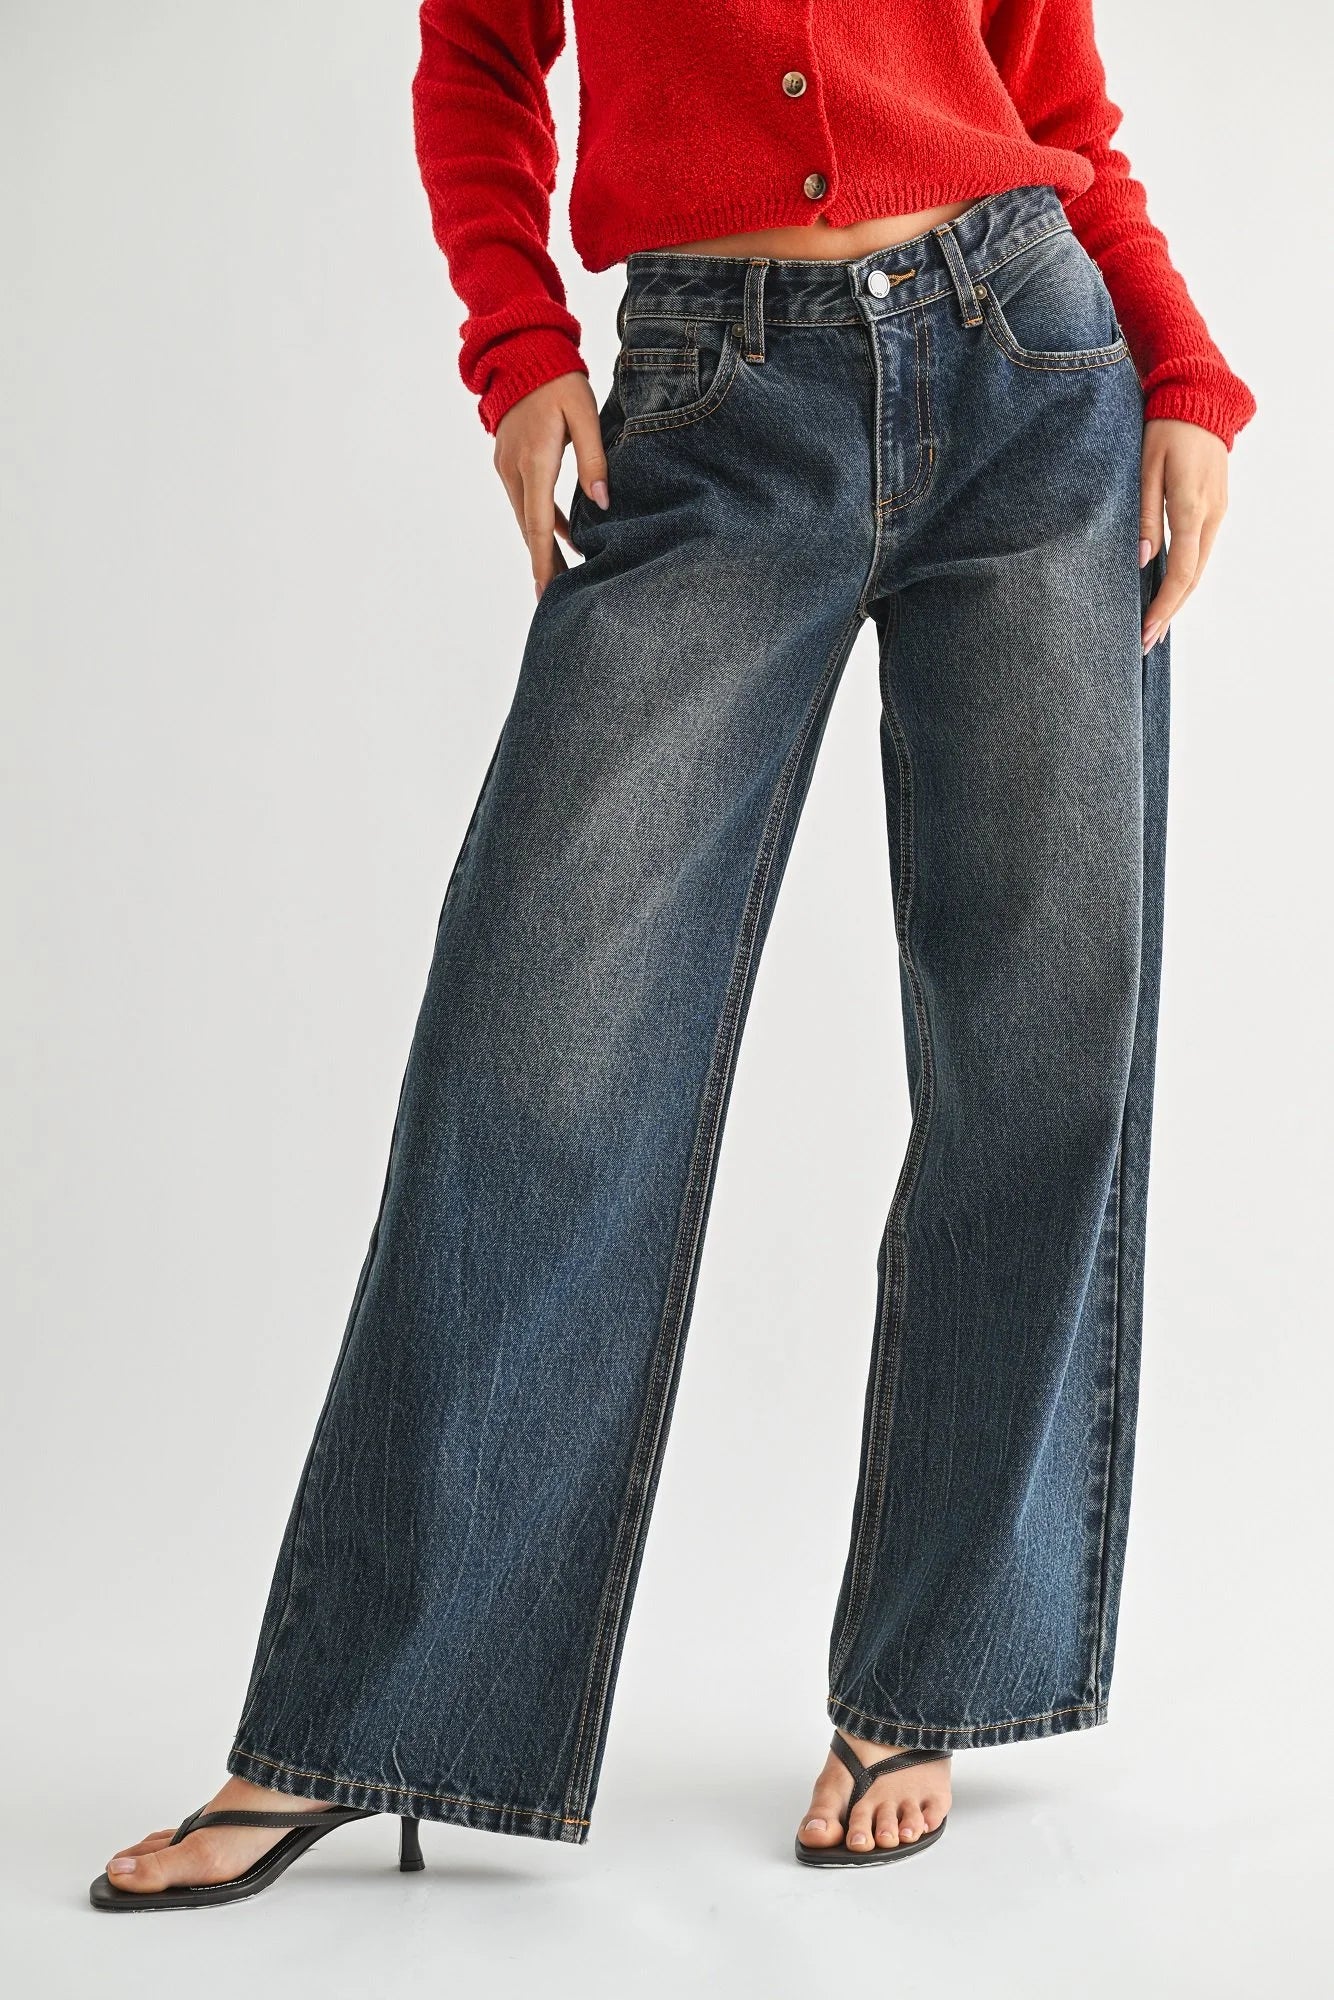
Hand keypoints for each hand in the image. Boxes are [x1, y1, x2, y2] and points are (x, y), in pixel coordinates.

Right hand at [493, 372, 609, 600]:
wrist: (523, 353)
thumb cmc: (560, 381)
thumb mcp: (586, 414)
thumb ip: (594, 460)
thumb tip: (603, 503)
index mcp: (535, 460)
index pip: (539, 523)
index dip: (544, 560)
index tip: (547, 590)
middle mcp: (514, 469)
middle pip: (529, 527)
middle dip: (543, 563)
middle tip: (556, 597)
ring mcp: (507, 466)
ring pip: (526, 515)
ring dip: (544, 544)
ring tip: (563, 574)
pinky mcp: (509, 461)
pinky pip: (526, 500)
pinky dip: (543, 520)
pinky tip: (564, 536)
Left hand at [1138, 417, 1228, 652]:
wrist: (1198, 400)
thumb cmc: (1165, 429)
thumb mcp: (1146, 469)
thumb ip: (1145, 515)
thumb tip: (1143, 560)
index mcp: (1192, 508)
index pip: (1181, 572)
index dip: (1163, 606)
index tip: (1145, 631)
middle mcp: (1211, 515)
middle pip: (1193, 579)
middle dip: (1169, 613)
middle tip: (1145, 643)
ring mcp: (1217, 512)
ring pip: (1199, 568)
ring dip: (1177, 599)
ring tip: (1154, 625)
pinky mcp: (1214, 508)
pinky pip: (1200, 552)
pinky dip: (1184, 578)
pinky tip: (1168, 591)